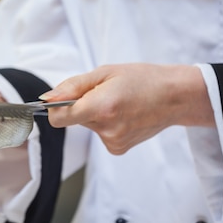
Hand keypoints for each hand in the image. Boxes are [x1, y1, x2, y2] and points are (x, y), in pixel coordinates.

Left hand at [39, 63, 214, 153]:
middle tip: (105, 94)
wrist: (176, 97)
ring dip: (96, 115)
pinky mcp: (118, 149)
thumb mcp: (105, 73)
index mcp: (101, 107)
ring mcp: (113, 142)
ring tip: (119, 104)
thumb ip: (72, 87)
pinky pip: (100, 135)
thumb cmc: (143, 80)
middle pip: (74, 120)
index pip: (59, 118)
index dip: (56, 108)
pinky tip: (125, 116)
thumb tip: (47, 99)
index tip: (62, 99)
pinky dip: (107, 125)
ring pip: (88, 127)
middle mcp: (106, 128)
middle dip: (82, 106)